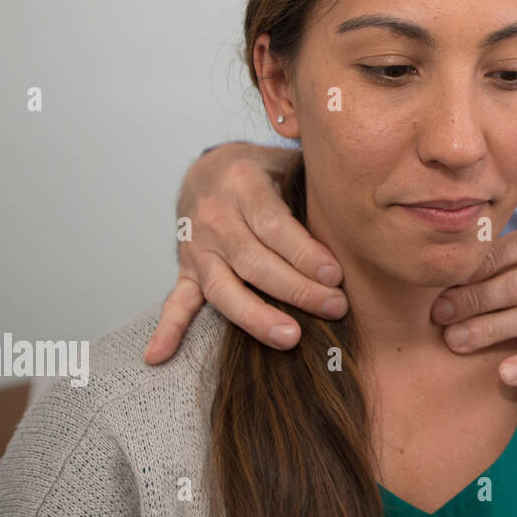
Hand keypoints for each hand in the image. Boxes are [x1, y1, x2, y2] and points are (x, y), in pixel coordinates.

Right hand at [144, 143, 347, 363]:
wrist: (209, 168)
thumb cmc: (263, 170)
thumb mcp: (286, 160)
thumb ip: (315, 179)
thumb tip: (358, 200)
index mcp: (243, 186)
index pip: (275, 226)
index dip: (304, 253)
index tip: (335, 275)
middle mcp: (215, 218)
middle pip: (255, 262)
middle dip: (297, 289)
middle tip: (334, 307)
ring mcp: (197, 248)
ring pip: (223, 288)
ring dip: (255, 317)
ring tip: (289, 338)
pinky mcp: (186, 269)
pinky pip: (176, 300)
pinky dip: (168, 328)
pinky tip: (158, 356)